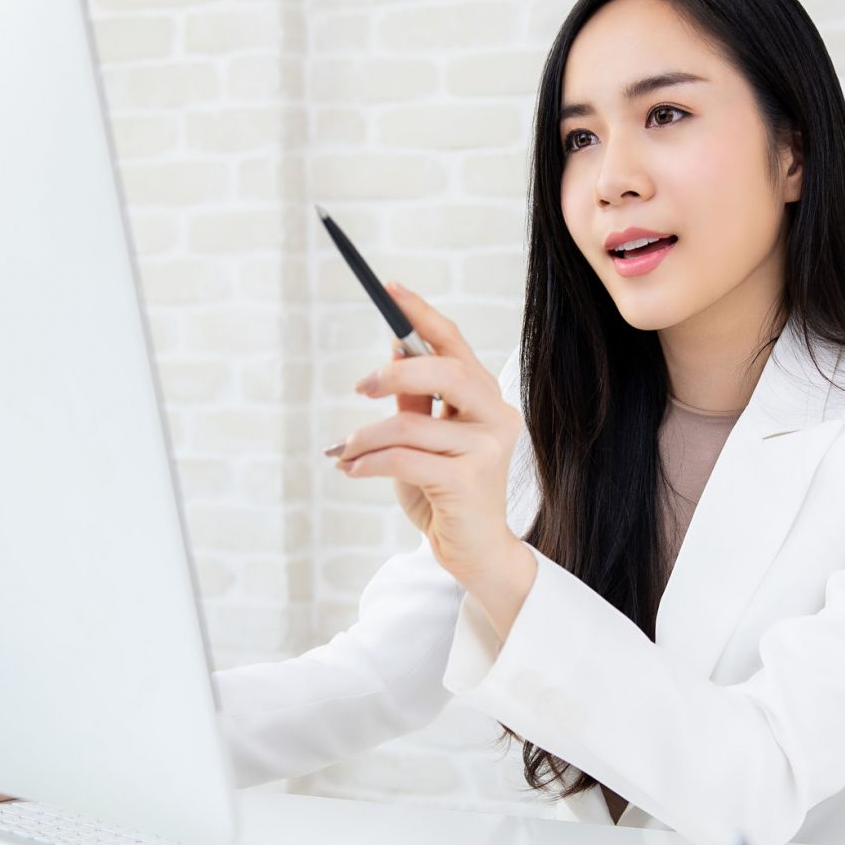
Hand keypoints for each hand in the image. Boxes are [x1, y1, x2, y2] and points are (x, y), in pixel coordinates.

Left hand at [329, 283, 528, 586]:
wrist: (475, 554)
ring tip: (347, 451)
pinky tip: (352, 470)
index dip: (422, 315)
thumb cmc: (446, 495)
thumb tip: (395, 349)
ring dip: (367, 437)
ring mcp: (487, 450)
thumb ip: (416, 400)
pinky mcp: (470, 482)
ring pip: (413, 424)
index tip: (390, 290)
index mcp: (486, 400)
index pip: (455, 344)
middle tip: (360, 387)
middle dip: (397, 373)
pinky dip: (369, 463)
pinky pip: (405, 459)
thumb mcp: (425, 441)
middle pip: (447, 371)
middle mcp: (496, 417)